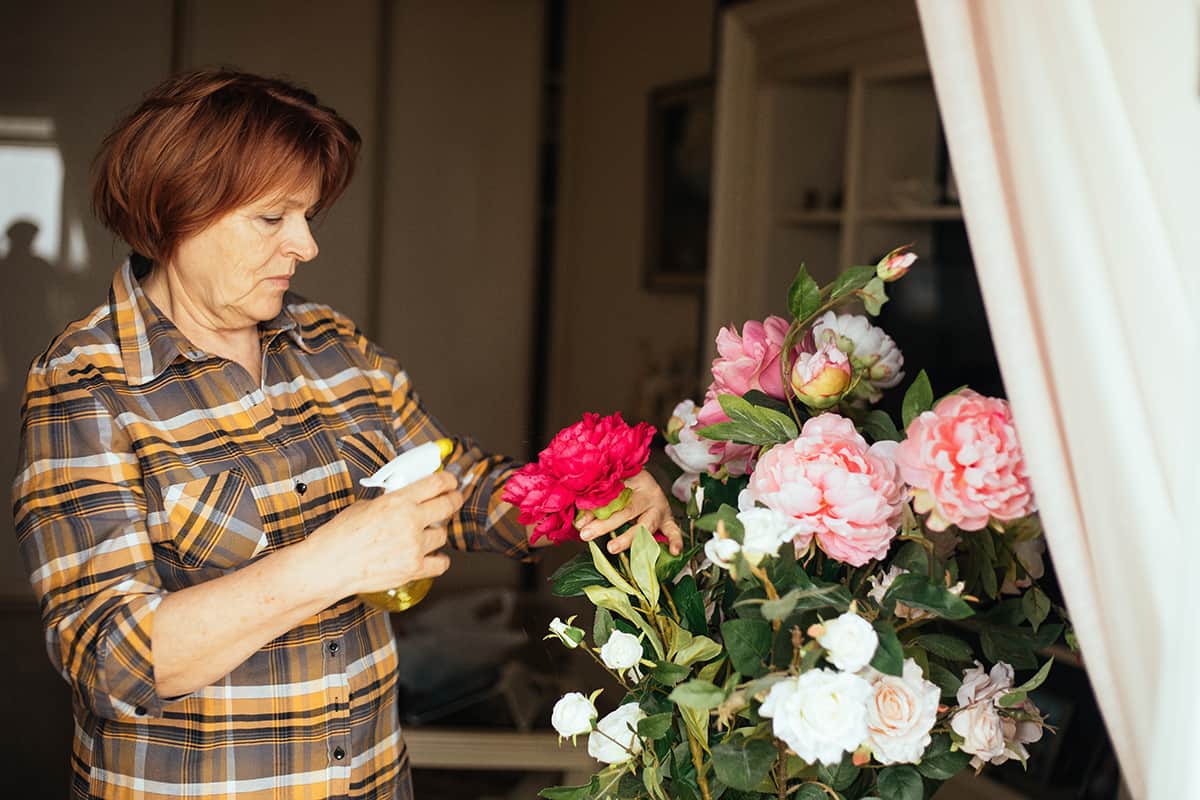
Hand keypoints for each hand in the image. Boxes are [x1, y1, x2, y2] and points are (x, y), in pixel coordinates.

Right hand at [309, 471, 462, 594]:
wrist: (330, 566)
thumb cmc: (340, 535)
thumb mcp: (366, 506)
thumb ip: (392, 501)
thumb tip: (408, 499)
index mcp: (398, 501)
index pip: (436, 483)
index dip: (449, 481)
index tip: (451, 482)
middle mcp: (410, 522)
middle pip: (448, 506)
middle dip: (453, 500)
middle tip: (453, 500)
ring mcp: (414, 547)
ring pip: (442, 535)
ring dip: (437, 532)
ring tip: (426, 533)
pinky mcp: (413, 569)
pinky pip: (440, 563)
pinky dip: (439, 559)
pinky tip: (433, 555)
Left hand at [576, 470, 683, 555]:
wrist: (647, 481)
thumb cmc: (627, 484)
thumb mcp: (613, 487)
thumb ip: (597, 504)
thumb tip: (581, 523)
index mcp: (634, 482)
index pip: (614, 496)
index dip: (595, 510)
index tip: (580, 524)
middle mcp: (649, 495)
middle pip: (628, 511)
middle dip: (606, 525)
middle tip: (588, 534)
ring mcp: (660, 509)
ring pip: (646, 525)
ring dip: (628, 538)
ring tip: (613, 547)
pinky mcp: (668, 520)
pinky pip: (674, 531)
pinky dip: (675, 541)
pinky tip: (674, 551)